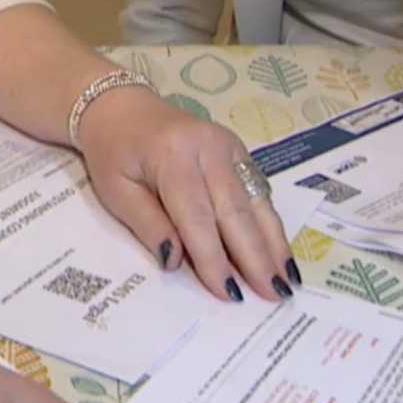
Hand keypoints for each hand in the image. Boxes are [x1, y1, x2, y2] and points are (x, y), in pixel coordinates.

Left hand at [73, 85, 294, 304]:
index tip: (228, 293)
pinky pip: (258, 192)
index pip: (197, 216)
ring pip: (256, 202)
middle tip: (274, 295)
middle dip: (256, 257)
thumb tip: (176, 262)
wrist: (122, 108)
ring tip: (289, 279)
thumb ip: (148, 224)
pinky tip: (281, 252)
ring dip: (273, 243)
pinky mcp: (239, 150)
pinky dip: (270, 225)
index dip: (214, 257)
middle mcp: (209, 147)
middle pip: (236, 210)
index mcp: (173, 157)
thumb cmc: (113, 153)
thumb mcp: (116, 191)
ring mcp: (229, 146)